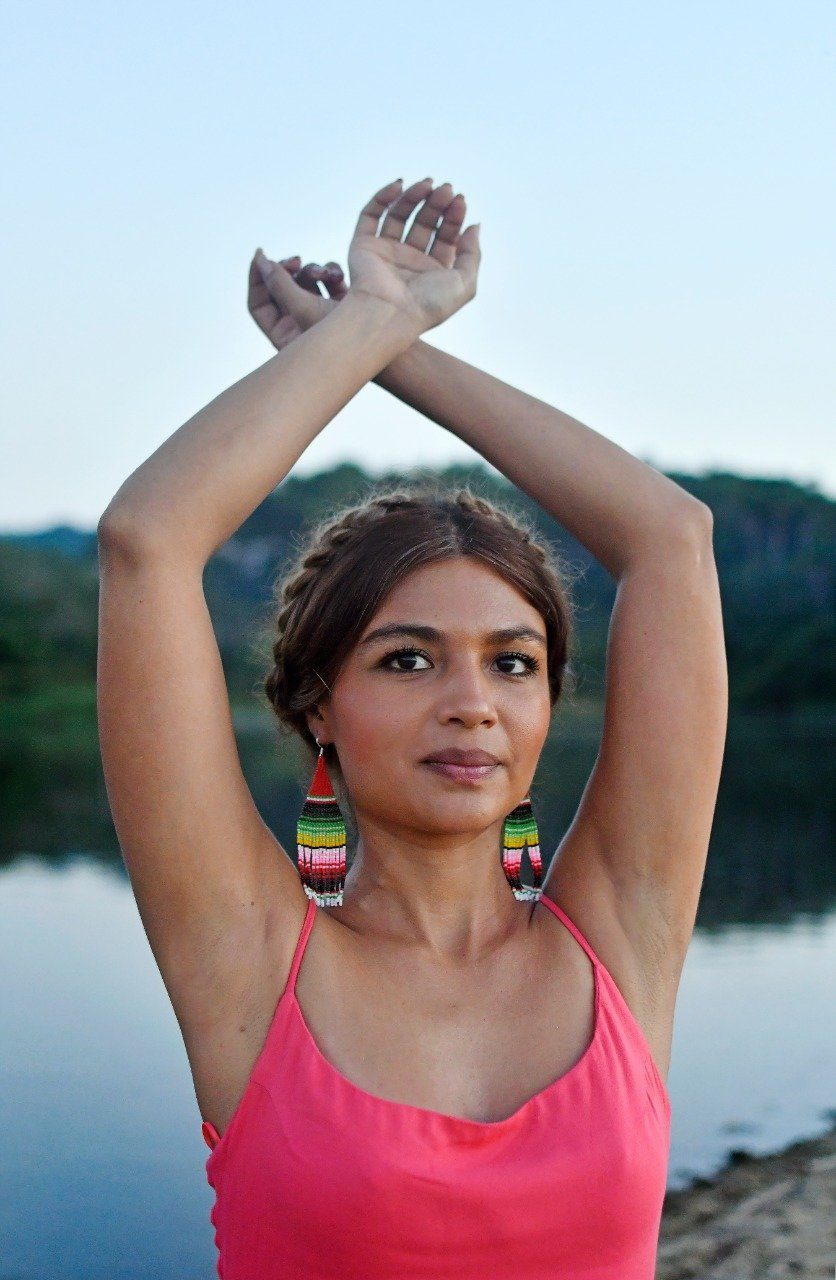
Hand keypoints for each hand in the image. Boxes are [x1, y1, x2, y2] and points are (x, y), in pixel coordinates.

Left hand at [248, 253, 347, 351]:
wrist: (385, 345)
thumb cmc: (343, 338)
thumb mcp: (304, 308)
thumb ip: (279, 284)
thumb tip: (260, 261)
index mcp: (284, 335)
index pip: (258, 304)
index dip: (257, 279)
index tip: (262, 254)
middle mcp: (299, 326)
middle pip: (281, 288)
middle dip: (288, 270)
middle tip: (297, 260)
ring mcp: (320, 314)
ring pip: (305, 281)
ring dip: (313, 269)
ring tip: (327, 273)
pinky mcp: (339, 305)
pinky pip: (326, 281)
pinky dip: (329, 272)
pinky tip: (338, 275)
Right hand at [249, 177, 479, 348]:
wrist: (388, 314)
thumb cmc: (427, 305)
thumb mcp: (465, 283)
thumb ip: (473, 254)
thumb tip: (474, 226)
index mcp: (432, 272)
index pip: (445, 236)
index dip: (454, 217)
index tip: (460, 200)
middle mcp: (409, 261)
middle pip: (425, 223)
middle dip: (437, 204)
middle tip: (446, 189)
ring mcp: (385, 252)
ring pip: (400, 215)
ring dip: (414, 196)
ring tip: (427, 184)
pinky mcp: (363, 245)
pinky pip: (371, 215)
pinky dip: (383, 197)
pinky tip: (400, 185)